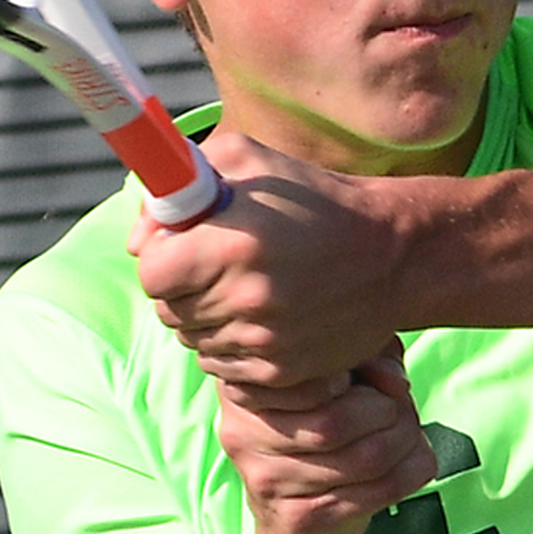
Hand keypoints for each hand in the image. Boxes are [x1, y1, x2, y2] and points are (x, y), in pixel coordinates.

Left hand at [131, 132, 409, 387]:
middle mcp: (246, 299)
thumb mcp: (247, 160)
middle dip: (182, 285)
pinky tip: (263, 317)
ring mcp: (264, 342)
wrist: (393, 256)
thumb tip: (139, 239)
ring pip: (194, 340)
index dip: (160, 256)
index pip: (151, 272)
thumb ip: (178, 183)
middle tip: (215, 264)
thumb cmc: (315, 200)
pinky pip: (224, 369)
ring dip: (206, 317)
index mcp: (232, 244)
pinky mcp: (281, 373)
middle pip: (168, 309)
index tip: (181, 245)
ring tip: (245, 288)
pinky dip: (232, 345)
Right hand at [215, 342, 437, 533]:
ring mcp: (266, 479)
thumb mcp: (342, 377)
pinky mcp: (297, 518)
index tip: (377, 383)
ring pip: (365, 457)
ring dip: (405, 443)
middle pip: (339, 420)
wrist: (300, 517)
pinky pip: (374, 492)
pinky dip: (408, 475)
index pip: (314, 372)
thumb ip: (369, 359)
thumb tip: (395, 382)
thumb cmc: (321, 428)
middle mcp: (242, 431)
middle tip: (403, 412)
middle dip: (391, 412)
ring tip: (409, 436)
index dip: (363, 374)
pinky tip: (408, 466)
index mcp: (243, 383)